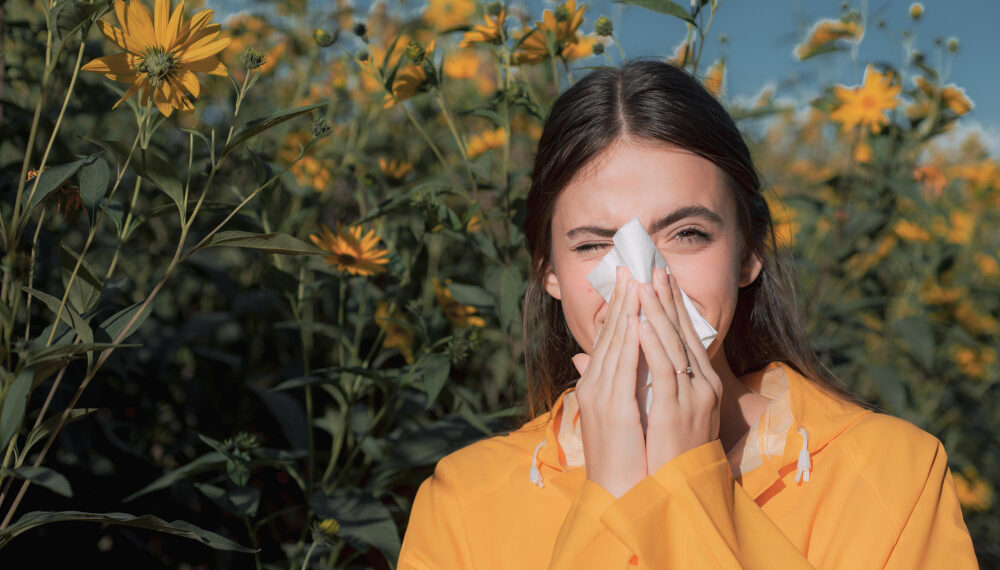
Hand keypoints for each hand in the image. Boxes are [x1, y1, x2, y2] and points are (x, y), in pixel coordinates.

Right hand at [571, 265, 646, 498]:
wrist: (616, 494)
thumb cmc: (621, 458)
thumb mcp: (616, 417)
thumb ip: (607, 385)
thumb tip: (594, 362)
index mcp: (596, 387)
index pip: (609, 340)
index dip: (619, 309)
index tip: (630, 281)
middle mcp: (594, 387)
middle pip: (609, 336)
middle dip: (622, 301)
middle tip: (632, 268)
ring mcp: (601, 396)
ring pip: (614, 345)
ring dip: (626, 311)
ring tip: (636, 282)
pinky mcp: (612, 408)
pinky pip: (622, 368)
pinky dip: (629, 342)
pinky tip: (637, 320)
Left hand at [636, 266, 722, 475]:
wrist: (680, 489)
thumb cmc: (667, 451)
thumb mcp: (654, 408)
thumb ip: (634, 378)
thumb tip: (597, 357)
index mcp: (701, 382)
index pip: (685, 336)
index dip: (672, 306)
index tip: (659, 278)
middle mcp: (703, 384)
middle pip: (683, 334)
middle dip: (667, 300)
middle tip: (654, 268)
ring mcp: (694, 396)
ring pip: (674, 346)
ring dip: (658, 314)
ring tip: (643, 286)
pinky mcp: (678, 410)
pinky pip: (666, 371)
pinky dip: (653, 346)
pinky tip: (640, 325)